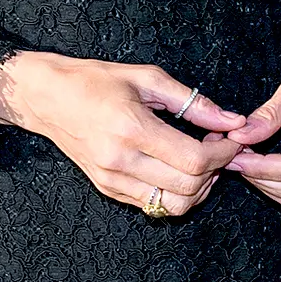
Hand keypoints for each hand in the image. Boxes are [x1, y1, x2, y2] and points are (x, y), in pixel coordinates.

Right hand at [0, 50, 247, 215]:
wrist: (48, 98)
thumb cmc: (95, 80)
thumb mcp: (147, 77)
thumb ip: (192, 101)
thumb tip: (232, 120)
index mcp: (131, 127)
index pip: (193, 159)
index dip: (222, 152)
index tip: (231, 138)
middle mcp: (120, 160)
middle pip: (188, 186)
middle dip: (215, 170)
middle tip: (218, 146)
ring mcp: (112, 179)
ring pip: (172, 204)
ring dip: (198, 187)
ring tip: (200, 160)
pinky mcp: (107, 189)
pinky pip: (152, 204)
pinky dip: (174, 192)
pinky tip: (177, 167)